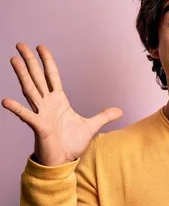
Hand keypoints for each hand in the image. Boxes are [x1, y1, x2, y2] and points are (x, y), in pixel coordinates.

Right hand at [2, 43, 122, 165]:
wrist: (64, 161)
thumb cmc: (72, 144)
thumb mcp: (92, 127)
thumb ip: (104, 117)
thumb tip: (119, 111)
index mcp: (59, 101)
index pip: (52, 76)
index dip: (47, 62)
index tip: (40, 47)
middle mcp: (48, 104)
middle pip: (37, 78)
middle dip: (30, 61)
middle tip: (20, 44)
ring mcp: (41, 114)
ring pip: (30, 91)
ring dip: (22, 75)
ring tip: (14, 60)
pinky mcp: (39, 127)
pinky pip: (27, 116)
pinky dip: (17, 109)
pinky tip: (6, 101)